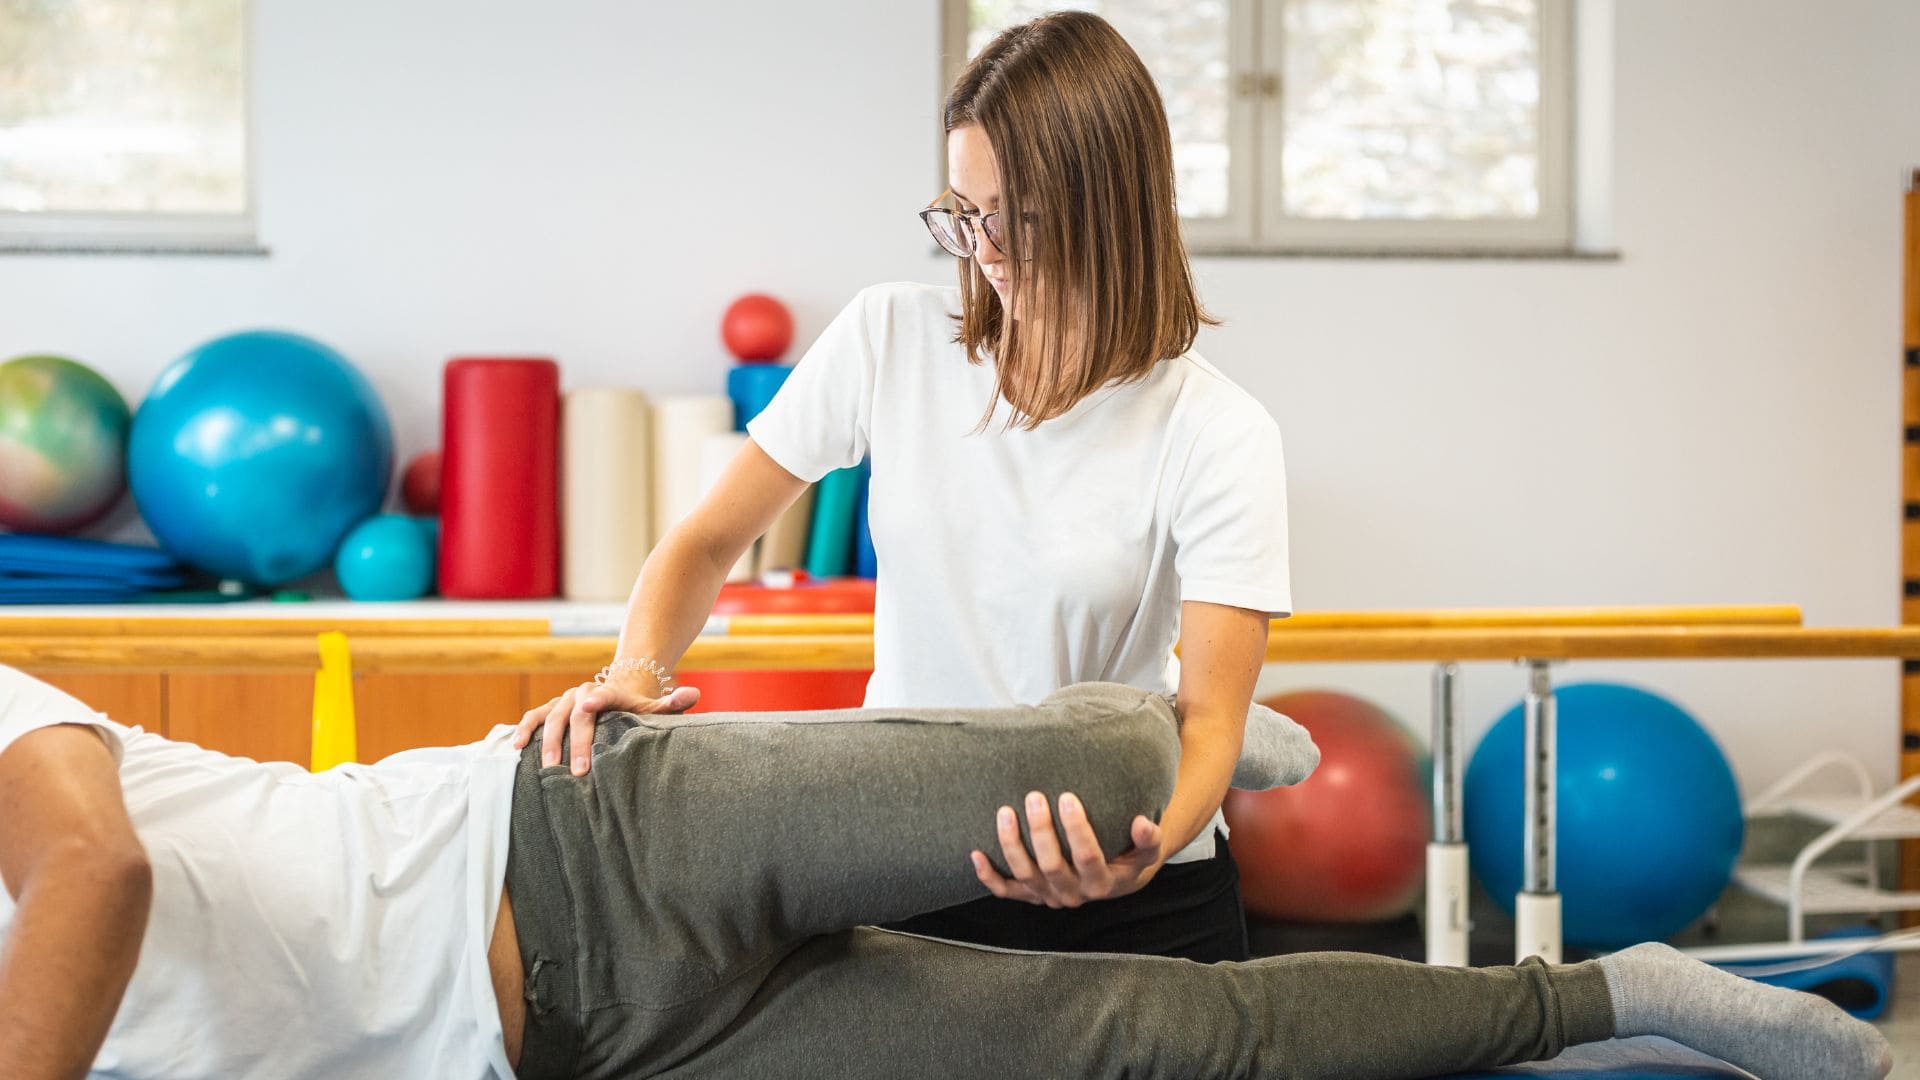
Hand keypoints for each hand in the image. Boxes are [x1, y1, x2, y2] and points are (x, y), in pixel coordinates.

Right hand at [510, 678, 700, 775]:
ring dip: (547, 741)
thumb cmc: (634, 710)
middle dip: (576, 742)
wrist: (614, 694)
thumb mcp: (654, 708)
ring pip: (552, 716)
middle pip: (577, 715)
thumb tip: (694, 694)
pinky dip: (523, 730)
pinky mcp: (550, 708)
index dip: (596, 700)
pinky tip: (515, 748)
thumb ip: (672, 704)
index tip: (586, 707)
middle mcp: (583, 693)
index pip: (605, 695)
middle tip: (578, 771)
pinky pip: (533, 717)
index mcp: (610, 693)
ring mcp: (564, 700)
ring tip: (547, 768)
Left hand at [970, 791, 1165, 907]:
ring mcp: (1048, 896)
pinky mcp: (1030, 895)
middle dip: (1040, 831)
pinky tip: (975, 854)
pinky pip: (1006, 891)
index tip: (1069, 797)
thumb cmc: (1128, 857)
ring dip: (1012, 845)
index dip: (1077, 829)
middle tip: (1034, 796)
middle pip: (1051, 865)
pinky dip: (988, 876)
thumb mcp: (1146, 852)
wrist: (1115, 881)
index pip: (1087, 856)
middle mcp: (1072, 894)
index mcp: (1101, 883)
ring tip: (1005, 811)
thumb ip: (1148, 839)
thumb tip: (1142, 823)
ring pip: (1025, 875)